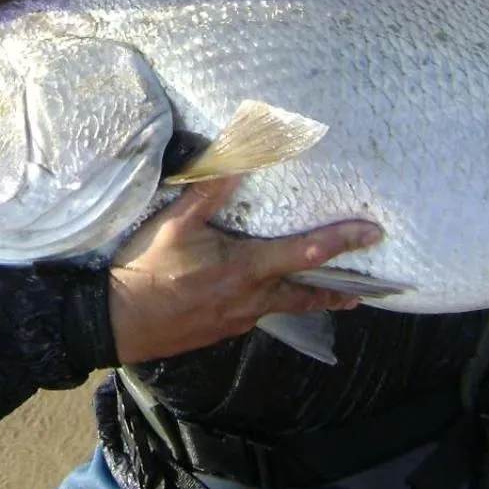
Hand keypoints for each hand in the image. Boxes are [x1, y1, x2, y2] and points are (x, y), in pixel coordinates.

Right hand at [108, 176, 382, 364]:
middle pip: (306, 294)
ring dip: (310, 299)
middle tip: (366, 287)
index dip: (341, 242)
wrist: (116, 323)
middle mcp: (250, 299)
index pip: (305, 254)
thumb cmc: (146, 272)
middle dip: (337, 289)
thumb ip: (208, 192)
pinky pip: (258, 315)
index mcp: (245, 269)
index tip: (372, 233)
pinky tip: (267, 296)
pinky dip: (276, 304)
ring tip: (332, 296)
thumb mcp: (174, 225)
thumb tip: (238, 159)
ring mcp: (237, 319)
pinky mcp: (222, 330)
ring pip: (284, 307)